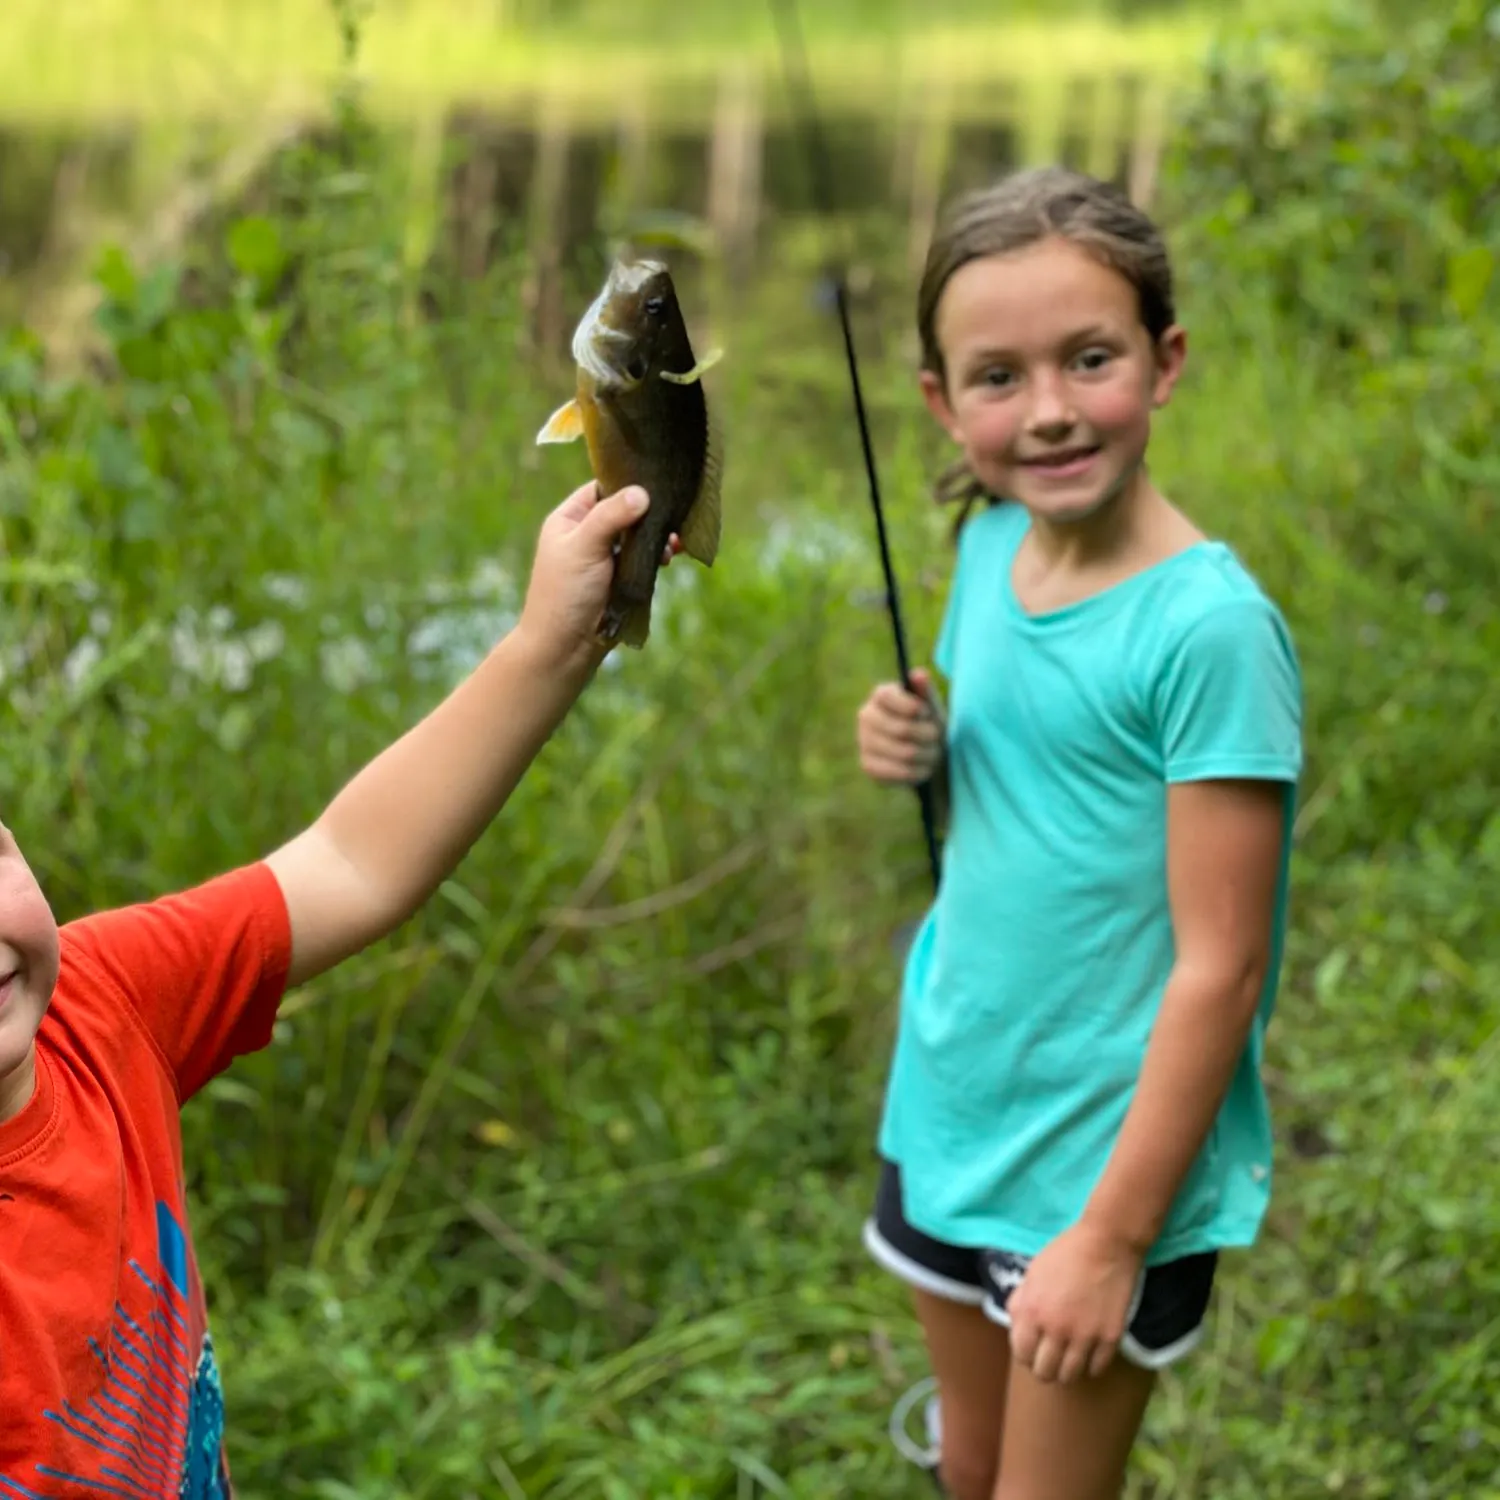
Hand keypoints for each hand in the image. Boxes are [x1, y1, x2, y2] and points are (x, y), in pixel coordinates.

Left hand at [517, 482, 680, 670]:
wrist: (564, 648)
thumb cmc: (565, 594)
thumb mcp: (584, 547)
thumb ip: (611, 517)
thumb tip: (643, 492)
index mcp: (570, 519)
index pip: (603, 488)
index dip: (627, 483)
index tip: (657, 482)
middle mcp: (588, 534)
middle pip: (625, 511)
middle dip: (649, 513)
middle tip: (671, 516)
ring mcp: (606, 557)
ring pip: (638, 536)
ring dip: (657, 536)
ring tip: (672, 543)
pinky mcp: (622, 579)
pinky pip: (644, 558)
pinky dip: (658, 555)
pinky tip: (670, 555)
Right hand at [856, 668, 944, 784]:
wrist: (925, 753)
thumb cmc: (928, 723)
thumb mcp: (932, 706)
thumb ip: (926, 691)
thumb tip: (920, 674)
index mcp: (880, 695)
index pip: (889, 697)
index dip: (914, 707)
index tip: (926, 713)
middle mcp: (866, 716)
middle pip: (901, 729)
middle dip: (928, 735)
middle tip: (937, 737)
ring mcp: (863, 741)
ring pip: (904, 753)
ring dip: (927, 755)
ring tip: (933, 753)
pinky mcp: (867, 765)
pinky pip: (897, 772)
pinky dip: (917, 772)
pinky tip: (922, 768)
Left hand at [1007, 1222, 1143, 1383]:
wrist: (1106, 1243)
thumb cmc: (1066, 1253)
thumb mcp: (1033, 1273)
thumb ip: (1021, 1302)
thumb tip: (1017, 1326)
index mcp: (1032, 1311)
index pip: (1021, 1354)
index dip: (1025, 1354)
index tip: (1033, 1349)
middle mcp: (1056, 1329)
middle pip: (1044, 1372)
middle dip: (1044, 1366)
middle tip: (1050, 1356)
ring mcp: (1085, 1336)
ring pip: (1069, 1376)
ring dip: (1066, 1371)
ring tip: (1069, 1358)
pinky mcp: (1110, 1338)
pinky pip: (1096, 1369)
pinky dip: (1091, 1365)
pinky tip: (1089, 1353)